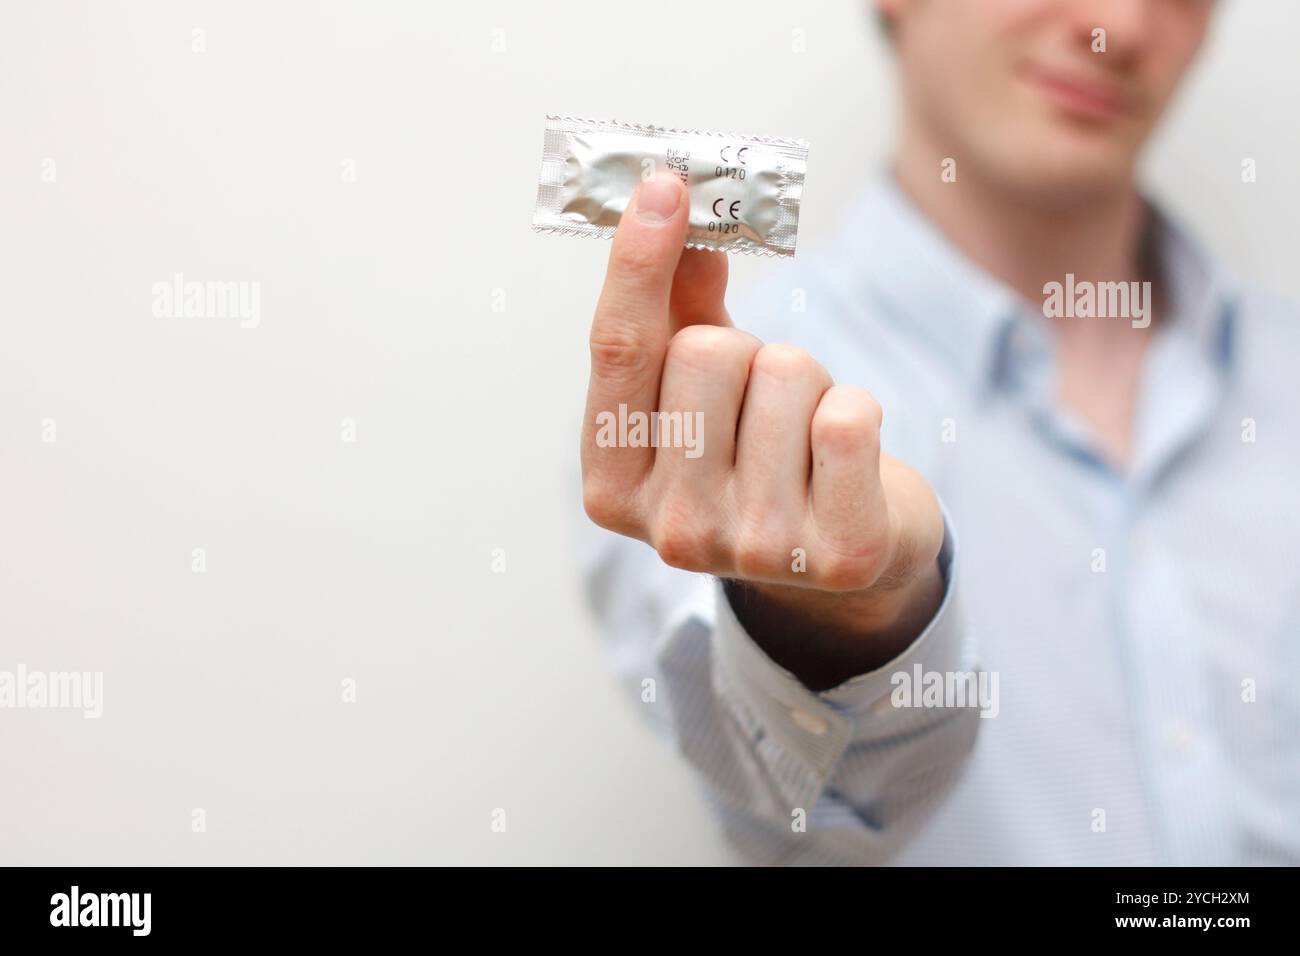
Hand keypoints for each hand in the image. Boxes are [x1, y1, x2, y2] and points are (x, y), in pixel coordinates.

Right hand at [580, 172, 945, 689]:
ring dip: (808, 384)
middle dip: (749, 349)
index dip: (638, 261)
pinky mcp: (837, 555)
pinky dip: (858, 409)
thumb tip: (678, 208)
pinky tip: (847, 457)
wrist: (838, 557)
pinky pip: (848, 418)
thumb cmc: (759, 457)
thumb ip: (676, 307)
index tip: (665, 183)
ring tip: (807, 436)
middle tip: (763, 398)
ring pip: (785, 374)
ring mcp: (752, 550)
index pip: (617, 352)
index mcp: (613, 485)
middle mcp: (671, 530)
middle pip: (708, 352)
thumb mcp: (701, 390)